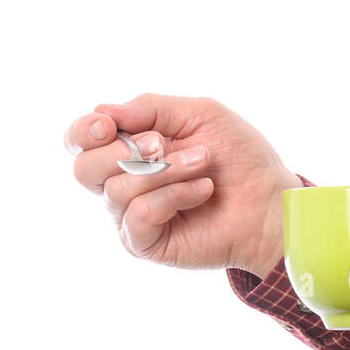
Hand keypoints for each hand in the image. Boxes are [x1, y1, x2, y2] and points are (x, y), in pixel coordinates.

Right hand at [65, 93, 299, 278]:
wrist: (269, 197)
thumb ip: (150, 108)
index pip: (79, 140)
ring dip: (166, 170)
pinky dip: (174, 196)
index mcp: (129, 149)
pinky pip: (139, 214)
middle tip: (161, 144)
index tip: (108, 125)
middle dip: (123, 151)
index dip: (84, 131)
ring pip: (116, 189)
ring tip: (203, 165)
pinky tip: (202, 190)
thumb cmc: (238, 156)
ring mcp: (131, 215)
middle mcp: (123, 182)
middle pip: (83, 169)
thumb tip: (101, 111)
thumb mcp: (200, 115)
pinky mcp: (145, 242)